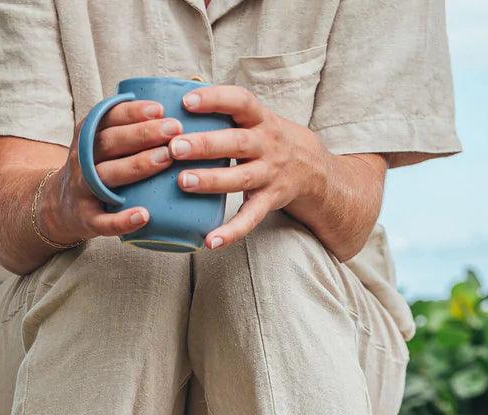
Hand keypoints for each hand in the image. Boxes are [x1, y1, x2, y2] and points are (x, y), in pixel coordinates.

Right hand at [40, 101, 182, 244]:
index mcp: (86, 137)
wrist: (62, 206)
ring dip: (137, 165)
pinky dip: (123, 220)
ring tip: (166, 158)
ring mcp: (83, 190)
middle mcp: (81, 160)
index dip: (132, 112)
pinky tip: (144, 215)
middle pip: (110, 143)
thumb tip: (165, 113)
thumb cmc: (95, 169)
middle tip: (174, 130)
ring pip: (107, 175)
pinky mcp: (87, 219)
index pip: (107, 118)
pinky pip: (104, 222)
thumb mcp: (99, 143)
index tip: (159, 109)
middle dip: (143, 134)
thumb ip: (123, 128)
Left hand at [169, 86, 329, 248]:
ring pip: (240, 179)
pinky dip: (231, 231)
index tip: (186, 101)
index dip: (214, 99)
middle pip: (236, 142)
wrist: (312, 167)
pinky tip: (210, 242)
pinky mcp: (269, 201)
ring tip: (182, 182)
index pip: (239, 102)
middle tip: (174, 147)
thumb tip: (174, 100)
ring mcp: (269, 174)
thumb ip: (223, 110)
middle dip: (205, 144)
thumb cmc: (267, 138)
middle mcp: (267, 145)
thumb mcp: (255, 118)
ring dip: (211, 181)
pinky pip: (250, 218)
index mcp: (260, 119)